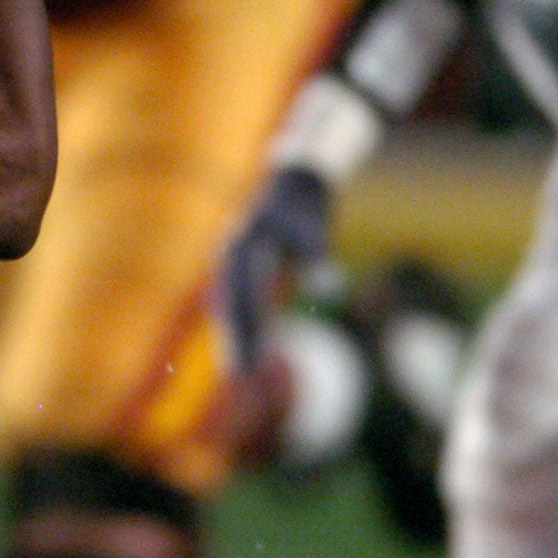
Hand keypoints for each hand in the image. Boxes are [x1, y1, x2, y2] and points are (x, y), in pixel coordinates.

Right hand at [216, 165, 337, 372]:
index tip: (255, 356)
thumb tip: (329, 288)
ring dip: (234, 336)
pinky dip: (239, 324)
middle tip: (241, 376)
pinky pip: (235, 300)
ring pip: (228, 305)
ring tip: (240, 371)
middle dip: (236, 340)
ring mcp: (232, 259)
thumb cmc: (306, 207)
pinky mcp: (239, 266)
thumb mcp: (313, 229)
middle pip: (230, 304)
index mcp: (246, 245)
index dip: (248, 328)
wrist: (296, 181)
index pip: (244, 294)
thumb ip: (317, 256)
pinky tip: (247, 347)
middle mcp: (232, 253)